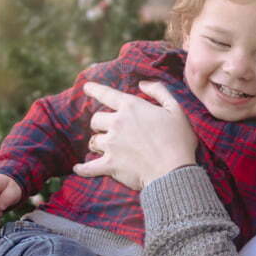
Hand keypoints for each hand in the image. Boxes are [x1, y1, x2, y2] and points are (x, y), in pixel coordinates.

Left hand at [71, 80, 199, 191]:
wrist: (174, 171)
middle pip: (96, 119)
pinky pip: (89, 167)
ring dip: (98, 143)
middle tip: (109, 130)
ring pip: (93, 141)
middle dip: (100, 124)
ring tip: (105, 148)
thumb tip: (142, 84)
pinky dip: (83, 168)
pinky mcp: (110, 164)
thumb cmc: (178, 141)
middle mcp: (117, 123)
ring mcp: (111, 144)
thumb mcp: (175, 109)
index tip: (86, 87)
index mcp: (131, 107)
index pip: (107, 94)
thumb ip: (159, 91)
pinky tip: (78, 168)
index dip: (95, 89)